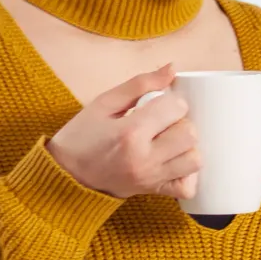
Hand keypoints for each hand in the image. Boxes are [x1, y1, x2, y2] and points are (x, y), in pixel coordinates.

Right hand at [45, 64, 200, 199]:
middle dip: (182, 123)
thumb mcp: (104, 103)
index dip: (171, 101)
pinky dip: (187, 174)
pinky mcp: (153, 191)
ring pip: (195, 160)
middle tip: (165, 123)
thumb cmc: (81, 137)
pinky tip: (173, 162)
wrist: (65, 175)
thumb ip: (140, 84)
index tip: (159, 105)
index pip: (176, 108)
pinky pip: (187, 188)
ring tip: (169, 142)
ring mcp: (151, 178)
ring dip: (187, 147)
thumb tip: (172, 68)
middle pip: (191, 134)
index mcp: (130, 132)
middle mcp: (144, 158)